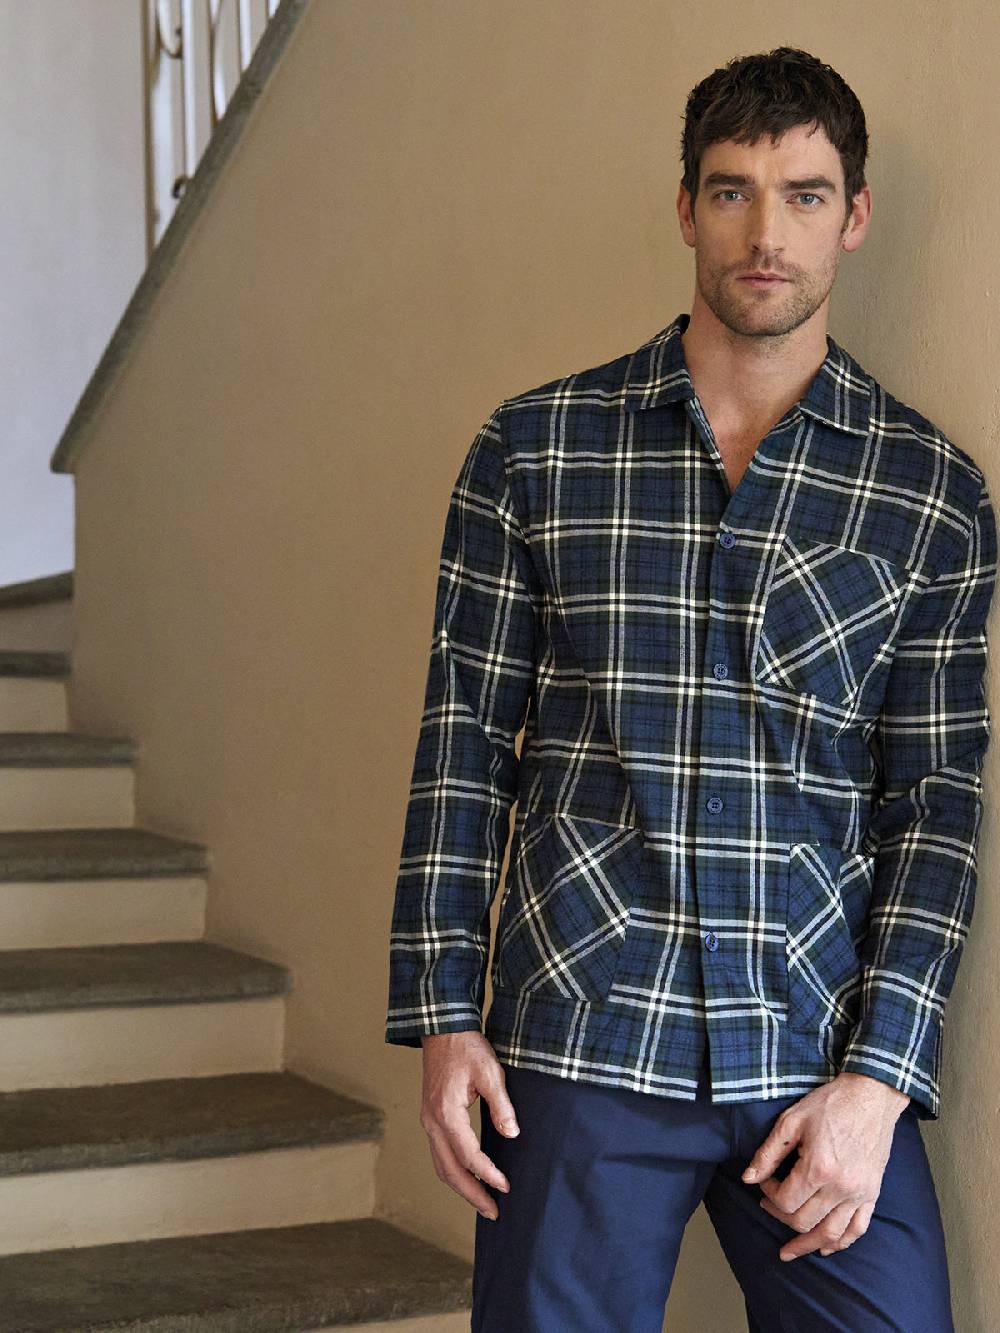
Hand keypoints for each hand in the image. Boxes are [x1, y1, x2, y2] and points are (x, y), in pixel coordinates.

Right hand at [419, 1031, 520, 1220]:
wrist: (442, 1029)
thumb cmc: (466, 1048)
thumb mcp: (490, 1071)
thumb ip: (501, 1105)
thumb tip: (512, 1134)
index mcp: (446, 1113)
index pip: (468, 1156)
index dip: (488, 1175)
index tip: (506, 1187)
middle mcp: (432, 1122)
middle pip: (450, 1170)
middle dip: (472, 1194)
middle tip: (494, 1212)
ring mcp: (429, 1121)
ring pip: (441, 1165)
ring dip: (462, 1187)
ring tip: (483, 1202)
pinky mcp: (431, 1118)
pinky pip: (440, 1154)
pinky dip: (454, 1171)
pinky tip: (469, 1176)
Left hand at [740, 1071, 909, 1260]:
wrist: (871, 1096)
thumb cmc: (830, 1103)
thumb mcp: (791, 1120)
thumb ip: (768, 1153)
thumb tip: (748, 1178)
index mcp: (818, 1168)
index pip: (785, 1201)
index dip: (769, 1195)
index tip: (765, 1182)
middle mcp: (840, 1187)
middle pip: (805, 1221)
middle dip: (781, 1216)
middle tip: (770, 1204)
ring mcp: (859, 1193)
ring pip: (831, 1234)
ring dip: (808, 1245)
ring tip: (791, 1250)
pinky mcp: (872, 1193)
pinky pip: (858, 1229)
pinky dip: (841, 1242)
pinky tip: (827, 1248)